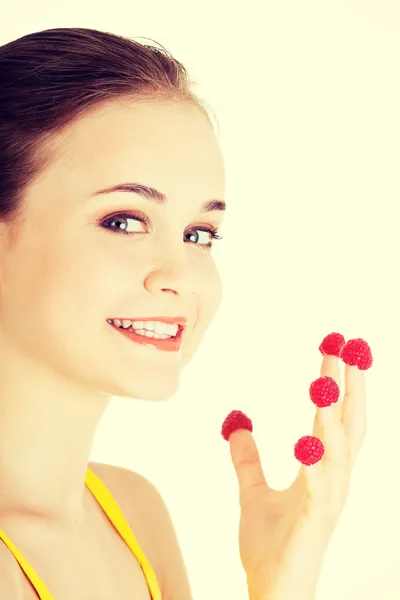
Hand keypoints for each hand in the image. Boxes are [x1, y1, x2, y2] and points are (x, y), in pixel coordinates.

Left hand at [228, 349, 366, 599]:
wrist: (271, 592)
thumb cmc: (271, 547)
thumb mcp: (252, 494)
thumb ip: (248, 461)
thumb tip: (237, 425)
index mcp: (322, 473)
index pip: (335, 420)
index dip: (339, 387)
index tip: (336, 352)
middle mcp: (333, 483)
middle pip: (348, 427)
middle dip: (348, 388)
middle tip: (345, 348)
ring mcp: (326, 504)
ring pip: (339, 454)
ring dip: (334, 418)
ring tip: (326, 385)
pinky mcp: (313, 525)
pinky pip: (320, 490)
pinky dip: (318, 464)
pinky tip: (310, 441)